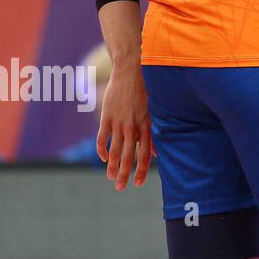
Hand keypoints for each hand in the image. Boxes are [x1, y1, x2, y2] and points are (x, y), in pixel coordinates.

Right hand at [95, 64, 152, 190]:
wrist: (131, 71)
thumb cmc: (143, 92)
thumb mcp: (151, 113)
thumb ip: (151, 135)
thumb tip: (156, 154)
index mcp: (146, 125)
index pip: (145, 153)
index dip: (142, 169)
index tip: (139, 183)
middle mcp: (133, 126)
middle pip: (128, 155)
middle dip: (125, 173)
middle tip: (121, 188)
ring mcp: (119, 122)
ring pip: (114, 149)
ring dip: (112, 166)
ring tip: (111, 178)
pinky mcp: (107, 116)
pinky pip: (103, 137)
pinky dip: (102, 149)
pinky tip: (102, 158)